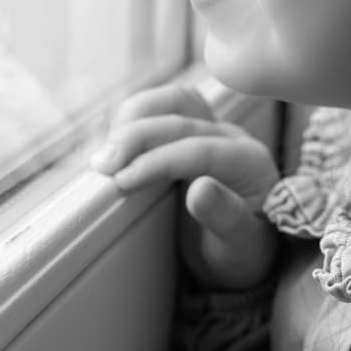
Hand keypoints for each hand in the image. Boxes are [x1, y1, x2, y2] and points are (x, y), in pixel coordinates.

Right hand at [90, 84, 281, 289]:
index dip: (157, 162)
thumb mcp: (240, 245)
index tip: (121, 181)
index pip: (199, 150)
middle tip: (101, 164)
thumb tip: (199, 190)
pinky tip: (116, 142)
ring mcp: (213, 129)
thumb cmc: (243, 249)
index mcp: (249, 162)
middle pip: (182, 119)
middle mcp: (232, 138)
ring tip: (106, 149)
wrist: (246, 248)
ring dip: (136, 117)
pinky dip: (137, 117)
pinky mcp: (193, 131)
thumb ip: (225, 217)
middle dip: (137, 137)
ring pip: (174, 101)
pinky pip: (165, 108)